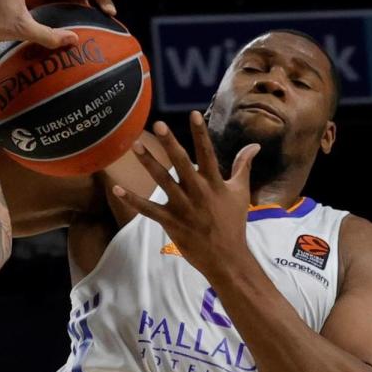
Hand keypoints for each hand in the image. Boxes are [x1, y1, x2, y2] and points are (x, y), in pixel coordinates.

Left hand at [111, 111, 260, 279]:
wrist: (227, 257)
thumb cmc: (234, 222)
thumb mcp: (240, 192)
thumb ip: (243, 166)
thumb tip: (254, 145)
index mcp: (214, 183)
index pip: (207, 153)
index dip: (200, 133)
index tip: (193, 114)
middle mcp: (198, 192)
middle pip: (181, 163)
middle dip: (170, 143)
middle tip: (159, 124)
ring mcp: (182, 207)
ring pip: (162, 180)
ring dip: (148, 162)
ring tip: (135, 145)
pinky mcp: (170, 222)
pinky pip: (147, 209)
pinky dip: (132, 200)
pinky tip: (117, 189)